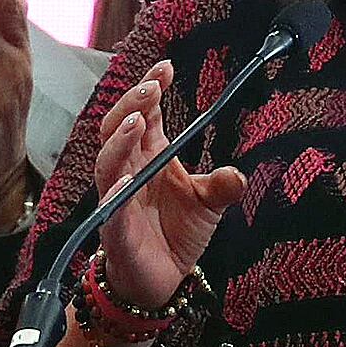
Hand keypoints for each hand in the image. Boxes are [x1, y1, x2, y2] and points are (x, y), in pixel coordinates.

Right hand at [91, 60, 245, 310]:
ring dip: (120, 140)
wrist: (162, 279)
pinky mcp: (115, 230)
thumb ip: (221, 186)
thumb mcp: (208, 204)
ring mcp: (117, 198)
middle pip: (119, 127)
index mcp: (150, 156)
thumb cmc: (177, 233)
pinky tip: (128, 178)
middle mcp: (129, 170)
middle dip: (132, 104)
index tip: (166, 68)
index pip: (145, 114)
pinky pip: (110, 207)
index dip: (150, 89)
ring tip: (138, 122)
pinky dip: (117, 192)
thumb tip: (237, 174)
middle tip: (152, 87)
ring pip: (108, 161)